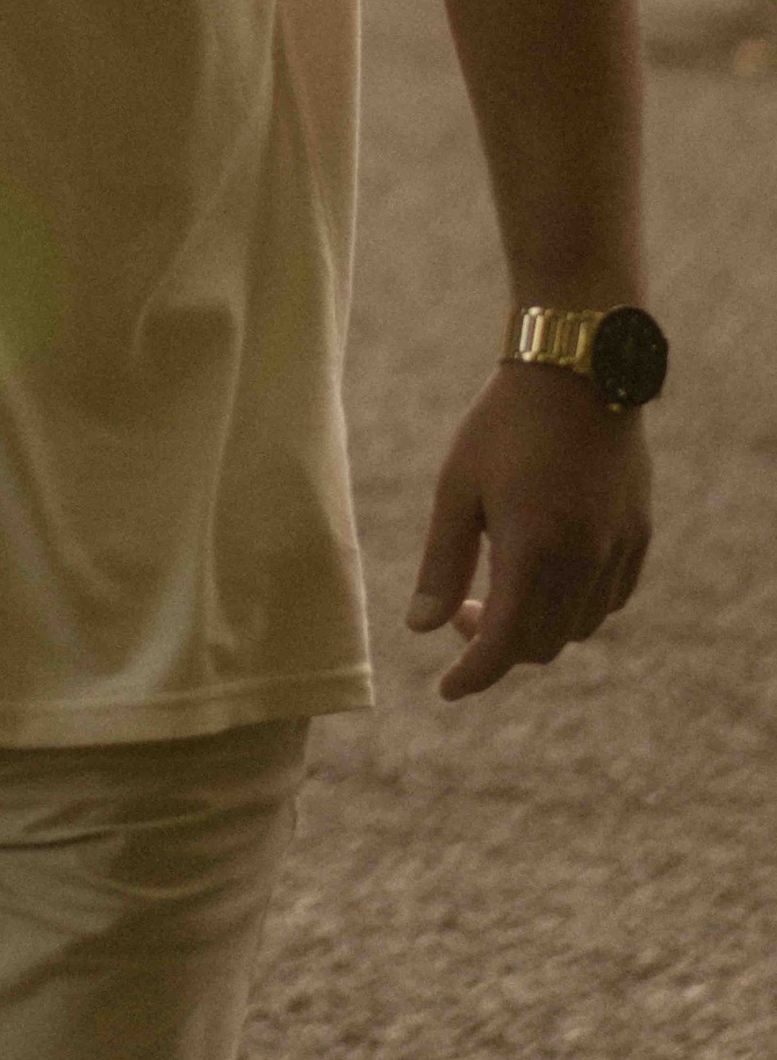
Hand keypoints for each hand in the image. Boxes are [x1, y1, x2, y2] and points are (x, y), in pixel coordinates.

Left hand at [407, 364, 652, 702]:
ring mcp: (618, 550)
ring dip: (538, 626)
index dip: (475, 675)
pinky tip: (548, 574)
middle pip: (542, 643)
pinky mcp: (638, 535)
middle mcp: (584, 560)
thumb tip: (421, 629)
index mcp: (533, 550)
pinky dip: (576, 606)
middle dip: (498, 645)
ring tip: (501, 585)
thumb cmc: (504, 423)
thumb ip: (441, 562)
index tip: (447, 689)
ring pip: (579, 626)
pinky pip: (609, 599)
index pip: (505, 643)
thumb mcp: (457, 486)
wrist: (578, 369)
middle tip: (463, 610)